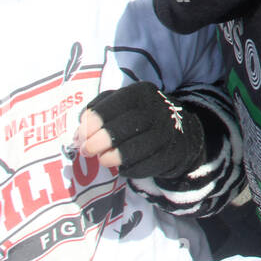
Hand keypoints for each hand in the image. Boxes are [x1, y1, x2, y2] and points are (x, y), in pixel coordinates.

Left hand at [75, 82, 204, 179]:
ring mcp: (168, 132)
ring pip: (139, 146)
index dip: (95, 119)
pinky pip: (146, 164)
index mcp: (142, 92)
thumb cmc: (138, 118)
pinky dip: (129, 168)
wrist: (179, 133)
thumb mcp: (121, 105)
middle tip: (87, 150)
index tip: (82, 134)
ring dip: (113, 156)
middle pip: (129, 124)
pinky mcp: (171, 153)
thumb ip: (98, 111)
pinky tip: (122, 166)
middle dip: (101, 139)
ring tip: (102, 159)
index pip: (117, 102)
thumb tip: (80, 132)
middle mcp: (158, 109)